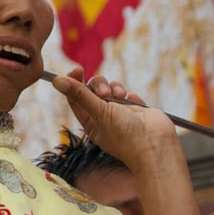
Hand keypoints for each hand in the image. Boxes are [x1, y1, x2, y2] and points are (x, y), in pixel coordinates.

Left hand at [52, 69, 176, 170]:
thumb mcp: (99, 112)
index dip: (74, 82)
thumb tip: (56, 81)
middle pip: (94, 90)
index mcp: (91, 122)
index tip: (77, 69)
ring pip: (111, 89)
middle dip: (99, 86)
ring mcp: (121, 113)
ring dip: (116, 88)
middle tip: (105, 93)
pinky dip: (132, 97)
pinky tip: (135, 104)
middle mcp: (104, 118)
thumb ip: (80, 94)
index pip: (76, 98)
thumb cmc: (125, 135)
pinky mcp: (136, 110)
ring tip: (122, 97)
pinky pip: (130, 95)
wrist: (157, 145)